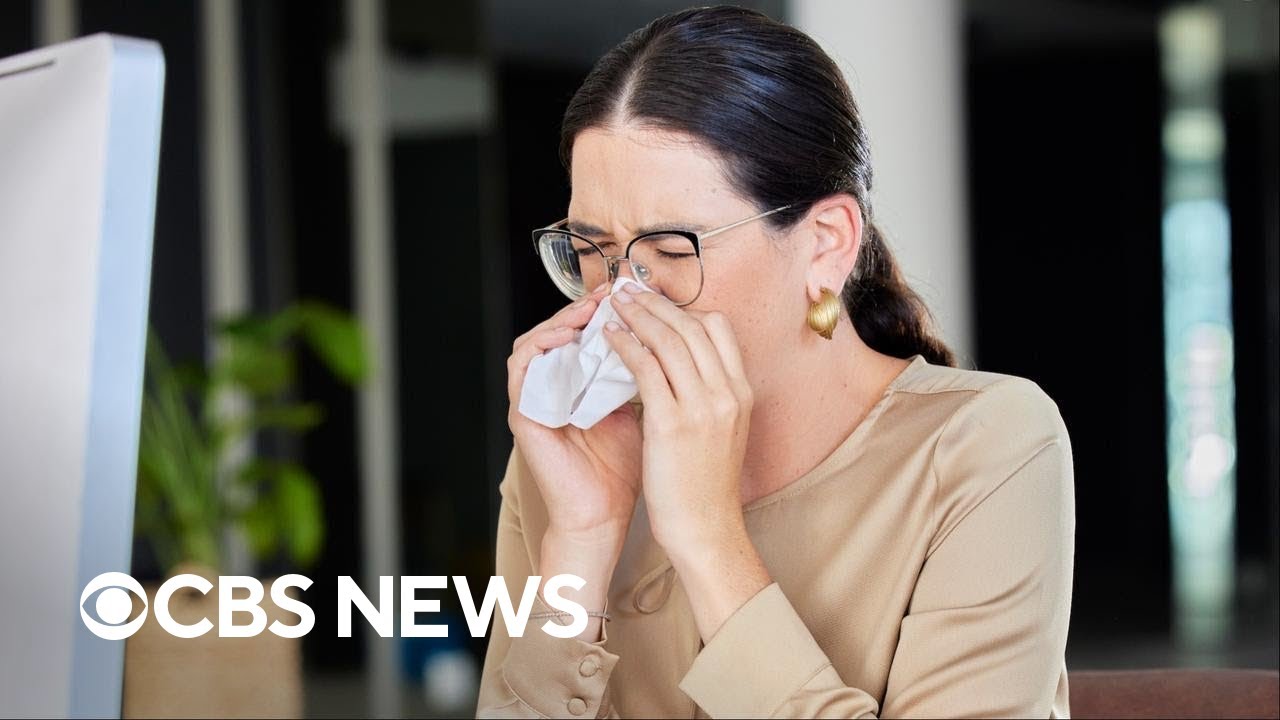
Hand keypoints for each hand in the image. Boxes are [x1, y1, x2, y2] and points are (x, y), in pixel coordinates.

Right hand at [507, 284, 642, 545]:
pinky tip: (570, 336)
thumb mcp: (644, 411)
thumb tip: (673, 340)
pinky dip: (542, 346)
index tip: (636, 293)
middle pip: (558, 330)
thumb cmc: (625, 469)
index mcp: (578, 385)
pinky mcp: (522, 414)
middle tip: (614, 291)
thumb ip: (649, 377)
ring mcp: (534, 400)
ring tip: (592, 309)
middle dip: (585, 307)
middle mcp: (553, 388)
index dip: (607, 309)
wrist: (604, 516)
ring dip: (561, 320)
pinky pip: (521, 368)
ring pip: (534, 341)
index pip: (583, 333)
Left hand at [604, 284, 769, 639]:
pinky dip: (625, 345)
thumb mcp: (721, 431)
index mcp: (742, 392)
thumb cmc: (706, 486)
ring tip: (613, 303)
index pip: (718, 329)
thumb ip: (709, 395)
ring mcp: (703, 406)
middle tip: (628, 288)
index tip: (657, 300)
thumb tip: (682, 366)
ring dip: (638, 314)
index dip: (684, 308)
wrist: (706, 528)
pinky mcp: (673, 423)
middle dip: (656, 302)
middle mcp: (728, 393)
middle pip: (692, 326)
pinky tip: (608, 337)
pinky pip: (646, 368)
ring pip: (669, 339)